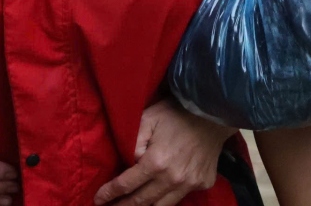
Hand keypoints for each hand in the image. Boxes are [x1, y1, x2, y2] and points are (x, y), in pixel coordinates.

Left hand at [94, 98, 236, 205]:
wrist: (212, 113)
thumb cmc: (175, 113)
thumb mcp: (147, 119)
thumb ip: (133, 142)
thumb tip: (129, 163)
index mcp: (155, 162)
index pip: (126, 184)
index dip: (109, 193)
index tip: (98, 199)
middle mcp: (172, 179)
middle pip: (141, 201)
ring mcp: (189, 184)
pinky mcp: (202, 184)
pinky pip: (180, 197)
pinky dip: (167, 198)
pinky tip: (157, 196)